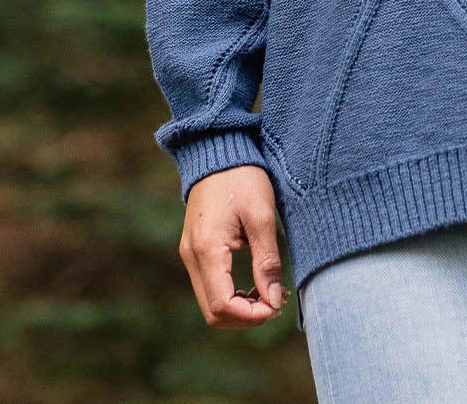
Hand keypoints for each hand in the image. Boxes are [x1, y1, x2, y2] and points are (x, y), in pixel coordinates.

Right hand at [179, 165, 290, 326]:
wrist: (219, 150)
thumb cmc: (243, 177)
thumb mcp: (261, 216)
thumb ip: (267, 260)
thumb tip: (274, 300)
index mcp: (207, 249)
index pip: (222, 305)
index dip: (250, 315)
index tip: (277, 306)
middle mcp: (191, 257)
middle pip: (212, 312)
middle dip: (245, 316)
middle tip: (275, 303)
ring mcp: (189, 254)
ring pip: (209, 302)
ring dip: (238, 307)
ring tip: (268, 294)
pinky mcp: (194, 249)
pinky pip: (209, 286)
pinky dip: (230, 294)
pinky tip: (253, 284)